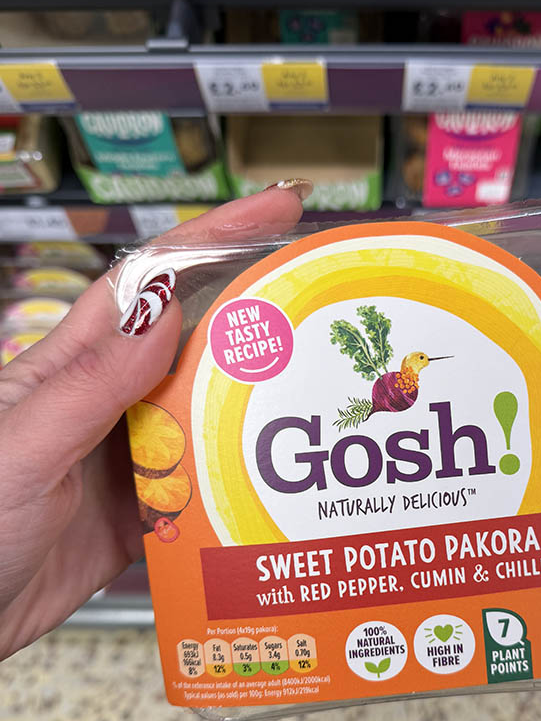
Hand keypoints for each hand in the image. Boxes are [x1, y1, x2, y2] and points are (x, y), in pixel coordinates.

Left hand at [0, 188, 303, 660]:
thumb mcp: (22, 448)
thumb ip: (91, 386)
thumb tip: (164, 311)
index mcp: (75, 368)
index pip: (153, 284)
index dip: (216, 237)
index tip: (280, 206)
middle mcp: (110, 403)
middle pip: (198, 346)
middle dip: (261, 323)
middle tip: (330, 315)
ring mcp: (128, 459)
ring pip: (210, 418)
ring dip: (260, 411)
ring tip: (323, 406)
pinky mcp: (141, 514)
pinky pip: (204, 487)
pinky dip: (239, 486)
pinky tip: (277, 492)